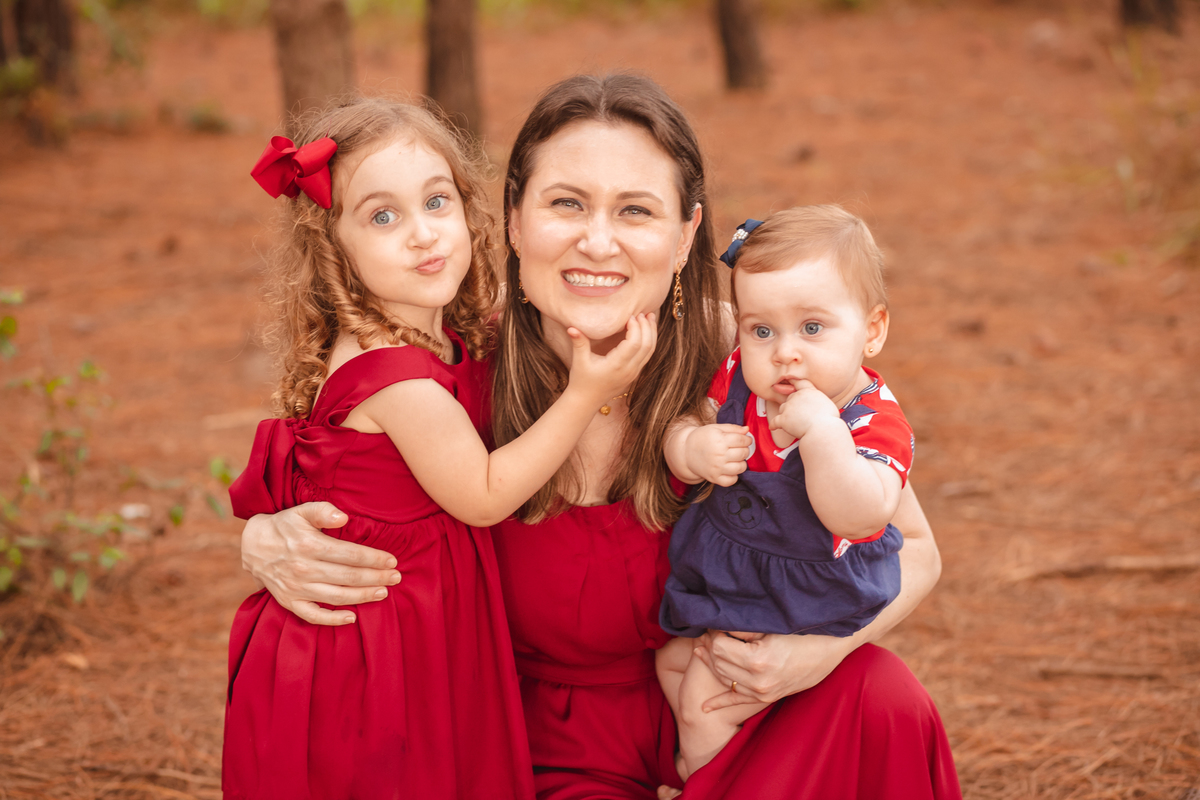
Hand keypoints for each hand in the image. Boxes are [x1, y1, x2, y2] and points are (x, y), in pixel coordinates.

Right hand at [240, 502, 401, 625]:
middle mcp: (303, 570)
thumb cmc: (284, 526)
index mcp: (309, 546)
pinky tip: (352, 617)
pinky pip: (313, 616)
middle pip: (348, 577)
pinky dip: (333, 620)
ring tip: (383, 592)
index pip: (350, 555)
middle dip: (376, 577)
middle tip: (397, 577)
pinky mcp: (289, 602)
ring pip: (336, 597)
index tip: (392, 560)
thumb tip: (343, 517)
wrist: (252, 545)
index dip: (374, 558)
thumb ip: (323, 511)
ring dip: (363, 597)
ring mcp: (296, 589)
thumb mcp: (301, 511)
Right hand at [565, 313, 657, 402]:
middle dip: (647, 327)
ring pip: (650, 351)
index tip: (630, 316)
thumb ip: (578, 342)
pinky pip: (647, 356)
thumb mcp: (579, 361)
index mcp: (617, 366)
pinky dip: (649, 341)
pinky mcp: (634, 374)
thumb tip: (571, 326)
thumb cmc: (581, 381)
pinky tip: (646, 331)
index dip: (635, 327)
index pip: (634, 343)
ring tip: (650, 317)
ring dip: (651, 333)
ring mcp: (634, 373)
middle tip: (643, 312)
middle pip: (646, 346)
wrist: (586, 401)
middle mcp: (629, 370)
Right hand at [684, 424, 751, 486]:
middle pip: (743, 453)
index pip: (742, 440)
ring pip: (741, 468)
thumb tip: (747, 430)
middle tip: (739, 449)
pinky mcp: (714, 478)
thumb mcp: (715, 428)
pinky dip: (734, 476)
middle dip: (745, 450)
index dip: (747, 440)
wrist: (686, 452)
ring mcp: (717, 468)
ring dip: (742, 463)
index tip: (746, 440)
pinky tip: (730, 469)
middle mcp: (719, 454)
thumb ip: (732, 428)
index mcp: (719, 440)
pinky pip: (732, 481)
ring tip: (736, 459)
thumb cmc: (702, 438)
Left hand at [691, 629, 855, 710]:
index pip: (719, 646)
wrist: (832, 648)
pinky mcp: (767, 697)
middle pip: (719, 662)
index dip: (714, 632)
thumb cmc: (803, 631)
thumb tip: (717, 625)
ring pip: (725, 678)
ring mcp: (762, 692)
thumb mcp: (771, 626)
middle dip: (710, 646)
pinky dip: (720, 702)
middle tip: (706, 633)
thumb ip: (743, 628)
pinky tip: (704, 707)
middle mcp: (758, 681)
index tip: (714, 623)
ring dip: (712, 664)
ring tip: (700, 650)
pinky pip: (738, 701)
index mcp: (757, 660)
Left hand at [770, 379, 838, 439]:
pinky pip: (775, 422)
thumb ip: (818, 401)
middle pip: (790, 398)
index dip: (793, 380)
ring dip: (786, 415)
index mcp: (809, 391)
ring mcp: (789, 407)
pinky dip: (774, 425)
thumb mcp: (827, 404)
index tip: (788, 379)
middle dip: (793, 406)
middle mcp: (797, 396)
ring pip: (783, 409)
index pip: (799, 382)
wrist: (823, 430)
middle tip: (800, 416)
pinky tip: (773, 428)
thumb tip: (817, 406)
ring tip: (794, 424)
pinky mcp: (783, 419)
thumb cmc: (829, 420)